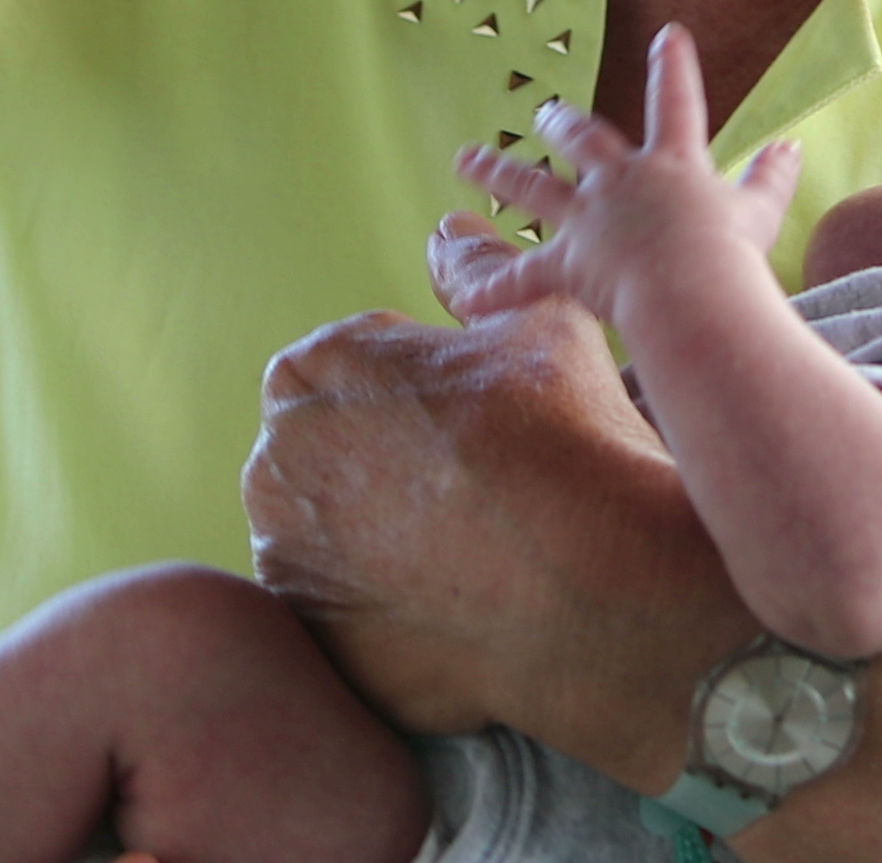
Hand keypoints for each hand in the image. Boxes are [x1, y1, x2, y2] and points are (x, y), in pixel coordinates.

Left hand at [244, 295, 748, 774]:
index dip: (413, 391)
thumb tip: (450, 236)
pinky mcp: (316, 644)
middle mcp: (277, 464)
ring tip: (475, 553)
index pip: (344, 367)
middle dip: (386, 466)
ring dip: (381, 540)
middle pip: (328, 454)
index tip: (470, 421)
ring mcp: (289, 564)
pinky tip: (462, 611)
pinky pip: (346, 619)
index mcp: (316, 372)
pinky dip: (388, 614)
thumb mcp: (540, 323)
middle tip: (477, 488)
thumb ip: (478, 273)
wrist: (603, 594)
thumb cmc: (573, 444)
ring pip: (331, 540)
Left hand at [443, 24, 800, 324]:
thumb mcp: (759, 212)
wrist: (690, 290)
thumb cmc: (730, 254)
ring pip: (532, 188)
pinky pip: (523, 278)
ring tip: (467, 160)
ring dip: (497, 172)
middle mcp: (621, 182)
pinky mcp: (567, 262)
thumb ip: (771, 179)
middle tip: (541, 112)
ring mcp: (587, 219)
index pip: (675, 102)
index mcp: (671, 163)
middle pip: (582, 139)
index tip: (668, 35)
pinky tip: (465, 296)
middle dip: (560, 123)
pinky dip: (495, 289)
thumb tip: (791, 146)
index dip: (673, 68)